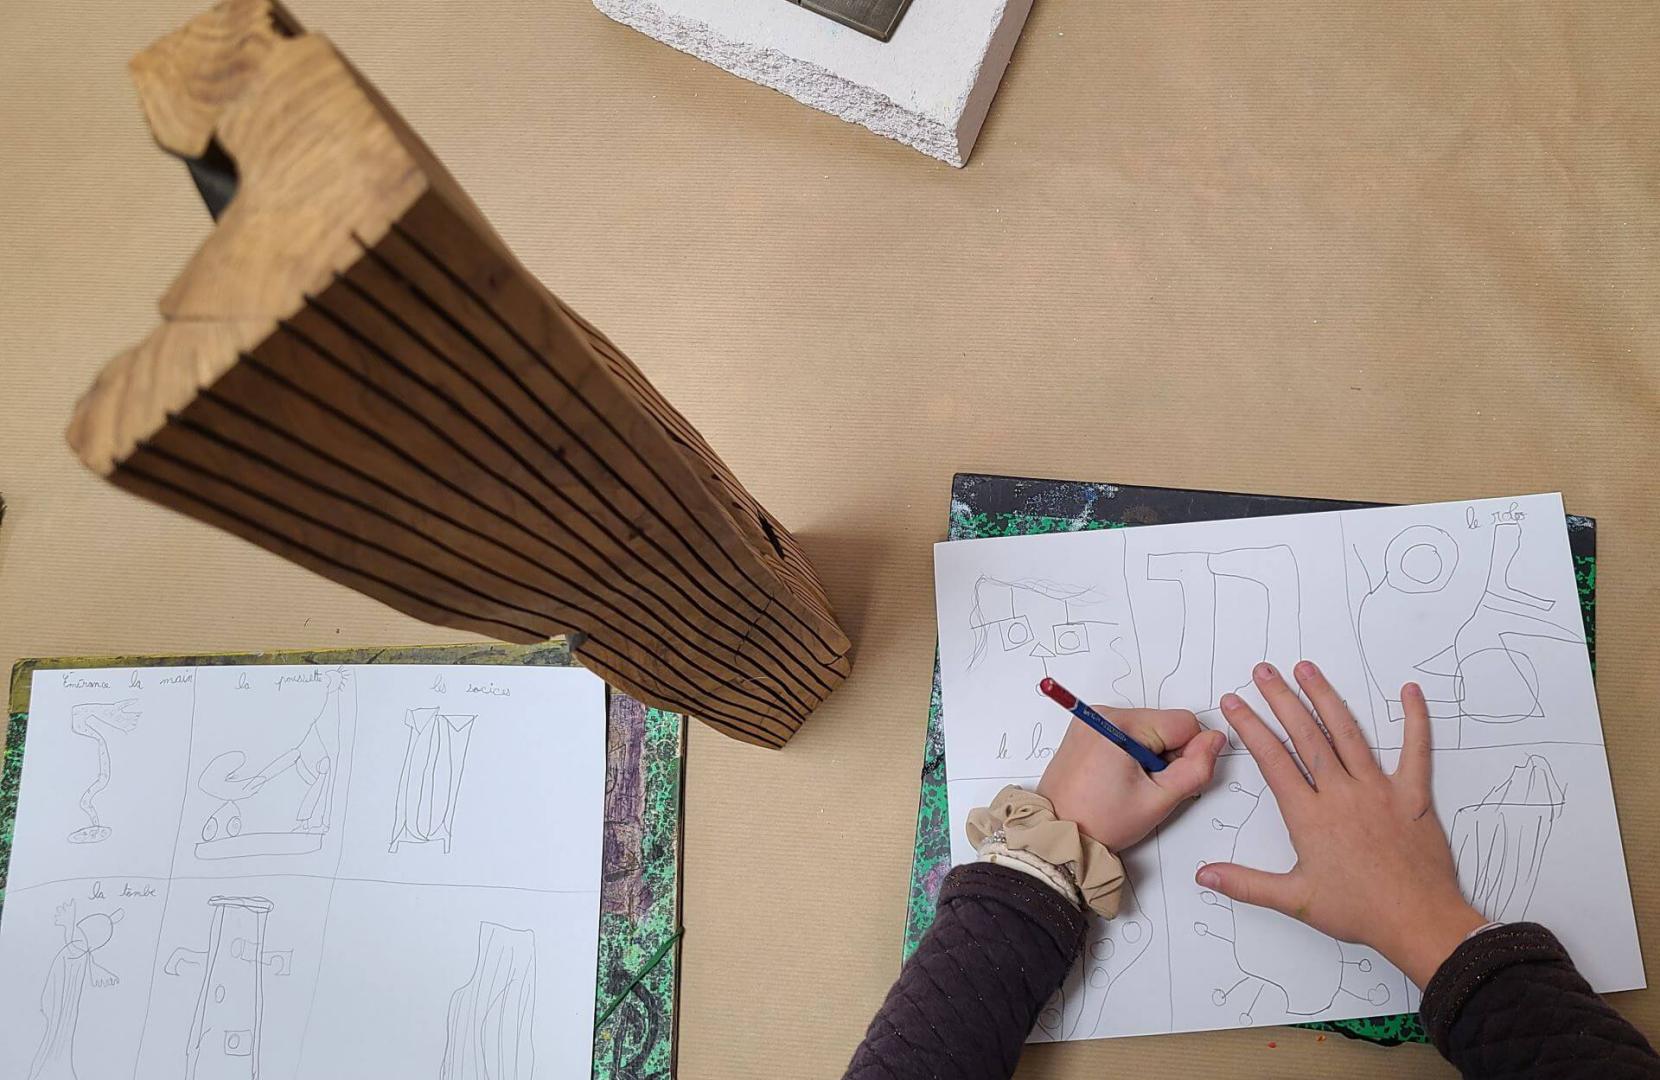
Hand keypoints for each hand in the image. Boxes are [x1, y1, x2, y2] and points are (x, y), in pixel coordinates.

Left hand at [1039, 708, 1225, 851]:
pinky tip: (1116, 778)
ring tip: (1127, 785)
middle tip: (1143, 787)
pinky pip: (1127, 734)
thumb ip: (1196, 769)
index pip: (1184, 723)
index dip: (1188, 755)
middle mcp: (1103, 713)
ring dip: (1148, 757)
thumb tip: (1215, 740)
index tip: (1165, 781)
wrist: (1058, 832)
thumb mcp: (1158, 801)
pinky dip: (1131, 754)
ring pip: (1148, 730)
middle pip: (1164, 725)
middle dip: (1165, 757)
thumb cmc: (1098, 821)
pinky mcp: (1086, 730)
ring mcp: (1092, 720)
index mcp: (1119, 724)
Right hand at [1195, 661, 1484, 986]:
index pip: (1273, 759)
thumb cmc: (1359, 912)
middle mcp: (1341, 794)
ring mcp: (1378, 790)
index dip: (1250, 727)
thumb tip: (1202, 875)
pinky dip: (1415, 719)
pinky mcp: (1413, 795)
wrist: (1419, 922)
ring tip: (1307, 668)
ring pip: (1347, 734)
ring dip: (1325, 697)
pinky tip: (1410, 691)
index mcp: (1310, 815)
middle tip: (1263, 670)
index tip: (1234, 702)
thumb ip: (1245, 883)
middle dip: (1281, 699)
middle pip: (1305, 736)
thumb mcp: (1295, 899)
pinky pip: (1416, 751)